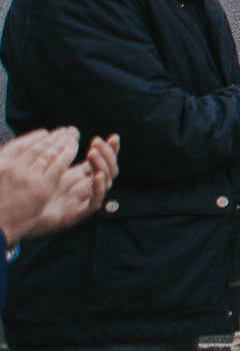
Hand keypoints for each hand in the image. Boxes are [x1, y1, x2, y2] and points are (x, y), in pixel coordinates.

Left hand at [0, 127, 114, 242]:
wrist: (14, 220)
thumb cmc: (27, 194)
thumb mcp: (44, 168)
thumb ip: (58, 153)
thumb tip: (69, 131)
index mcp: (79, 176)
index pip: (103, 161)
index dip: (111, 149)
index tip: (114, 136)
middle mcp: (85, 187)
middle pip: (109, 170)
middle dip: (108, 154)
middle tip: (96, 143)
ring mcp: (82, 200)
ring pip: (106, 184)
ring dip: (103, 167)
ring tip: (91, 154)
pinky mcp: (77, 214)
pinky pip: (95, 203)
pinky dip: (98, 189)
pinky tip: (95, 177)